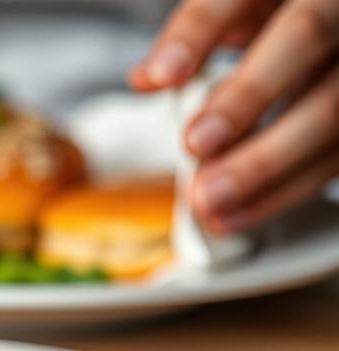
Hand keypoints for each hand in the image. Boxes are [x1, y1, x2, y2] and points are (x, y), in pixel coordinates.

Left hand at [129, 0, 338, 232]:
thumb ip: (198, 33)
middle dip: (248, 96)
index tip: (162, 75)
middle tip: (196, 144)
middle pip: (305, 38)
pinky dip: (286, 188)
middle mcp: (337, 8)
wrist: (327, 20)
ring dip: (269, 162)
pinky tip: (239, 212)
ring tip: (210, 199)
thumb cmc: (277, 11)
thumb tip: (149, 77)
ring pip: (335, 107)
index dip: (198, 33)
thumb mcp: (237, 7)